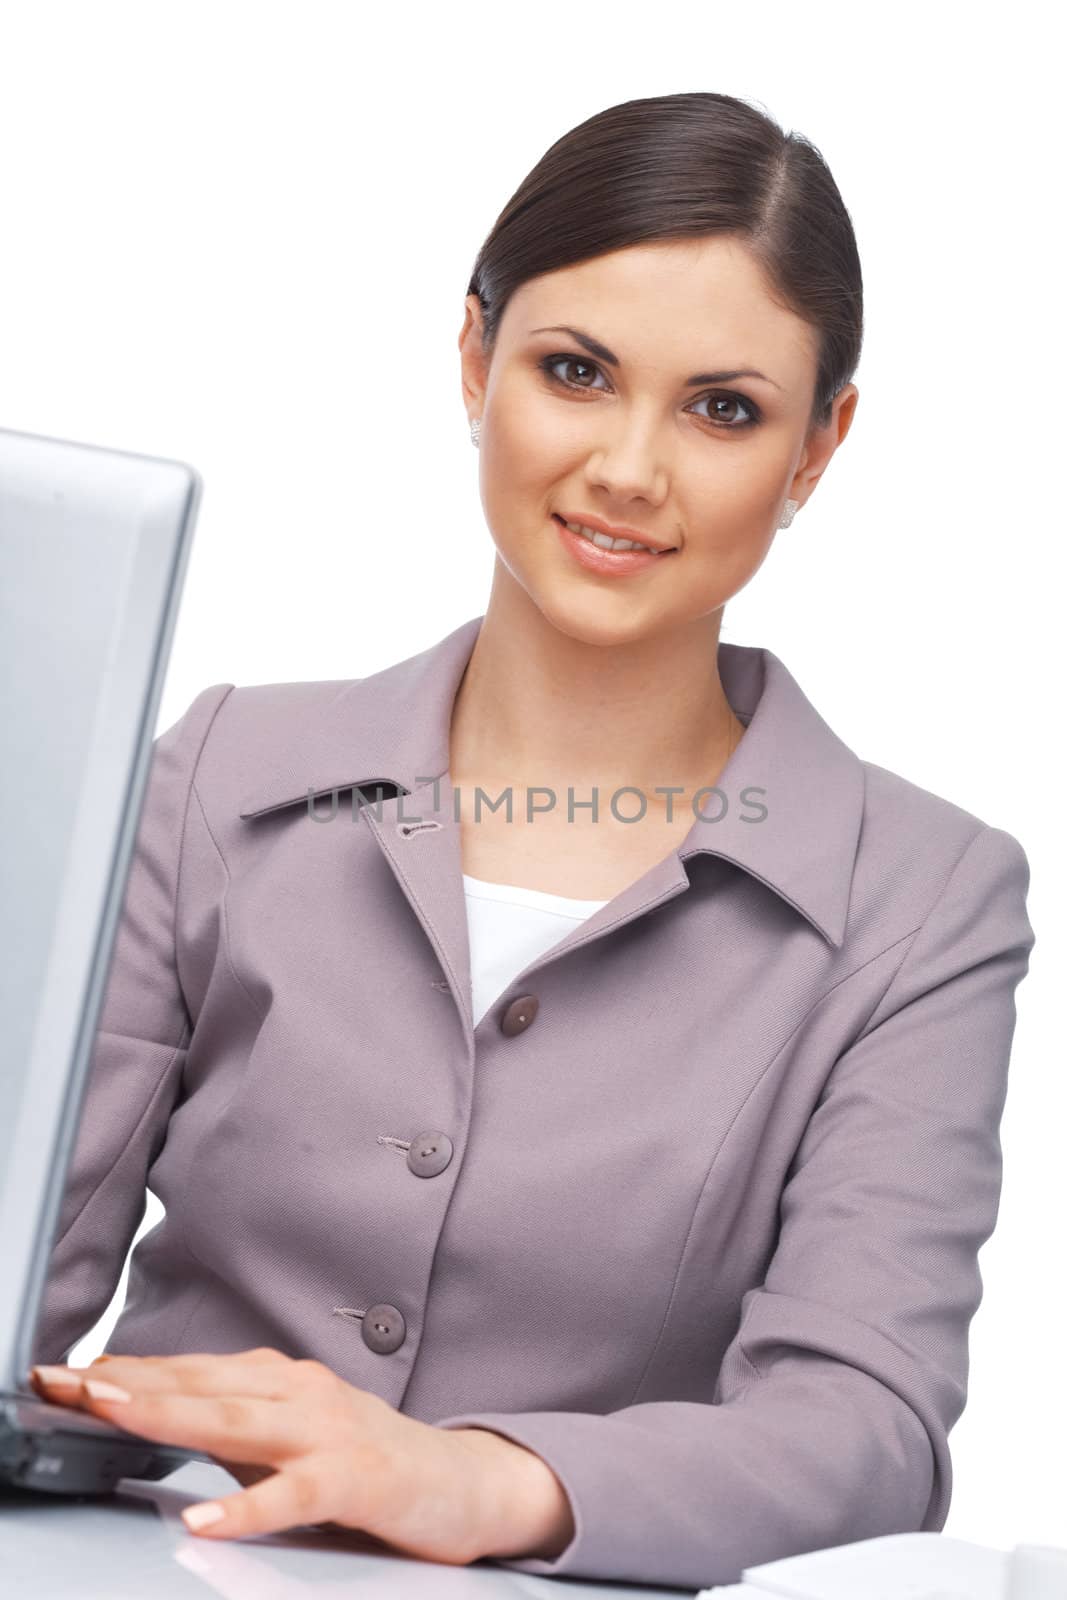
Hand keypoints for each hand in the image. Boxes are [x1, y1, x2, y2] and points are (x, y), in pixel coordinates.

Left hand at [29, 1349, 574, 1561]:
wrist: (463, 1481)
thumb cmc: (370, 1460)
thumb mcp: (290, 1436)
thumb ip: (231, 1427)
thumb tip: (154, 1419)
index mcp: (281, 1380)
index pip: (190, 1373)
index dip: (127, 1372)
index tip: (66, 1375)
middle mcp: (300, 1393)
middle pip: (201, 1386)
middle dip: (129, 1384)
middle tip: (67, 1382)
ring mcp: (328, 1433)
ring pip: (237, 1422)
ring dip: (169, 1416)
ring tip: (113, 1411)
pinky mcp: (356, 1480)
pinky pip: (292, 1496)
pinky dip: (245, 1507)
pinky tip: (205, 1519)